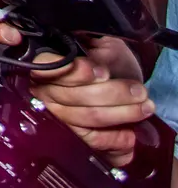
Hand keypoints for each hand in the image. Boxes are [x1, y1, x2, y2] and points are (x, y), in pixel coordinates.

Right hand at [0, 20, 151, 164]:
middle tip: (139, 91)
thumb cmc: (108, 58)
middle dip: (111, 94)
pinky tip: (130, 135)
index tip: (103, 72)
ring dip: (119, 114)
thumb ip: (101, 57)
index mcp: (45, 62)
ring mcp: (57, 112)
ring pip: (84, 116)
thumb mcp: (107, 48)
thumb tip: (101, 71)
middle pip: (71, 96)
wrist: (117, 75)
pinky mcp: (74, 131)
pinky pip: (90, 139)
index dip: (72, 72)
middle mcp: (43, 89)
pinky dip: (112, 139)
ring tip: (144, 106)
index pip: (45, 67)